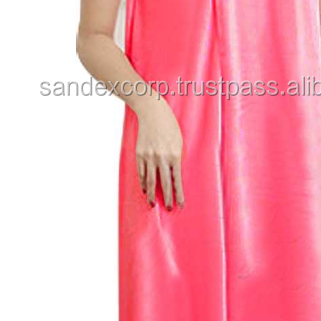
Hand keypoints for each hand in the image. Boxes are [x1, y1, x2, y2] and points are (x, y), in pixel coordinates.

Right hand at [135, 96, 184, 210]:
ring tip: (153, 204)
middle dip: (167, 198)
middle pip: (164, 184)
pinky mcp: (139, 154)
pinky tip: (145, 190)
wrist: (152, 112)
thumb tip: (174, 174)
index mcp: (174, 155)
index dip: (178, 194)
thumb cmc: (169, 125)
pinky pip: (141, 173)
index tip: (180, 205)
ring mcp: (149, 157)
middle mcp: (161, 158)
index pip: (177, 180)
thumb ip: (176, 158)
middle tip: (169, 209)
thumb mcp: (179, 141)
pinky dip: (142, 183)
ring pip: (149, 181)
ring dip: (151, 194)